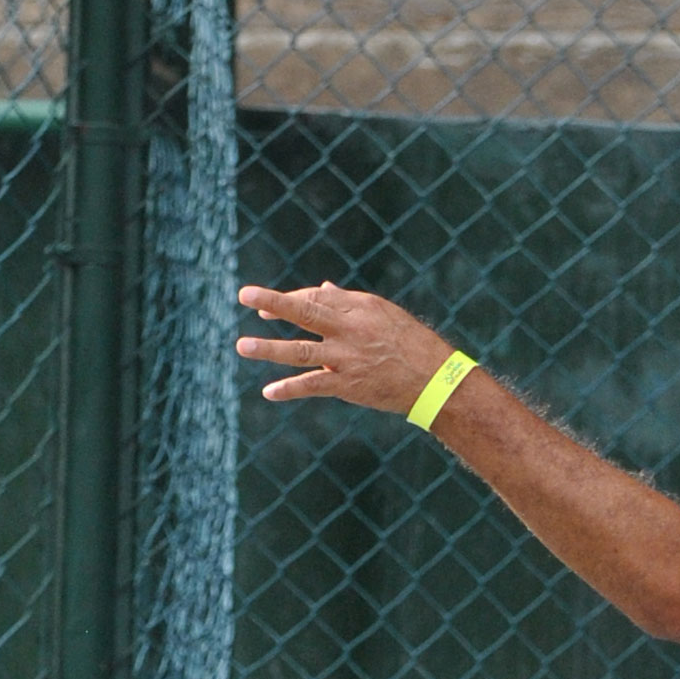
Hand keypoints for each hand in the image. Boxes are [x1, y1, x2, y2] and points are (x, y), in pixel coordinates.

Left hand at [235, 279, 462, 409]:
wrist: (436, 380)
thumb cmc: (410, 343)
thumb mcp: (381, 314)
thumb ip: (347, 302)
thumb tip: (322, 286)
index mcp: (359, 306)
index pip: (315, 296)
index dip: (288, 299)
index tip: (262, 306)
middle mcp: (351, 329)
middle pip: (306, 311)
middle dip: (274, 303)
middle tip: (244, 294)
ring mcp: (348, 357)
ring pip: (302, 350)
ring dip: (270, 349)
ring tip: (243, 346)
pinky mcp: (349, 385)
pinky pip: (314, 385)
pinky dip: (290, 389)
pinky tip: (269, 392)